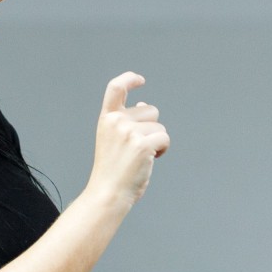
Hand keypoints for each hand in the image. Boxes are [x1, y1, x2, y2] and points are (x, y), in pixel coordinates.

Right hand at [86, 72, 168, 206]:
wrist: (108, 193)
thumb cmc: (113, 170)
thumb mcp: (114, 139)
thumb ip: (127, 121)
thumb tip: (143, 104)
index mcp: (106, 119)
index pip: (116, 88)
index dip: (129, 79)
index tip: (140, 80)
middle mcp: (116, 121)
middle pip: (151, 110)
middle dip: (151, 127)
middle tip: (136, 148)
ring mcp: (129, 132)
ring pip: (159, 127)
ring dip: (156, 141)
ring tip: (140, 157)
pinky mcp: (142, 144)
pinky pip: (164, 139)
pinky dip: (162, 150)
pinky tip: (149, 161)